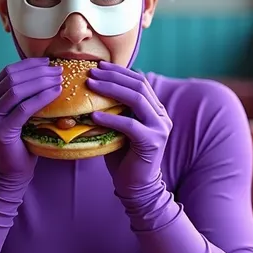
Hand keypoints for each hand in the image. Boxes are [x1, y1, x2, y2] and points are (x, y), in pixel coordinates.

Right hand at [0, 58, 61, 179]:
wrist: (7, 173)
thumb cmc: (18, 142)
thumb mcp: (15, 115)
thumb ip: (19, 97)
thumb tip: (44, 72)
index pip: (7, 72)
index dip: (29, 64)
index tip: (48, 62)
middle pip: (12, 78)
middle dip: (37, 71)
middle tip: (57, 70)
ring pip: (17, 90)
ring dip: (41, 81)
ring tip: (59, 79)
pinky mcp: (0, 130)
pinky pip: (24, 108)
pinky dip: (42, 97)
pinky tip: (56, 93)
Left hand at [87, 62, 171, 205]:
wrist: (136, 187)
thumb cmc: (123, 157)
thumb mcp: (119, 128)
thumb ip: (115, 111)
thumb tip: (90, 91)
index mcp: (155, 109)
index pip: (140, 81)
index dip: (119, 71)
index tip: (99, 66)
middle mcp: (161, 115)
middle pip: (139, 86)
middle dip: (114, 76)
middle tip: (92, 72)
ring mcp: (159, 128)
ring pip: (137, 100)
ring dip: (111, 90)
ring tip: (91, 85)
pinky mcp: (152, 142)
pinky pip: (130, 125)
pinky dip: (111, 118)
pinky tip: (94, 116)